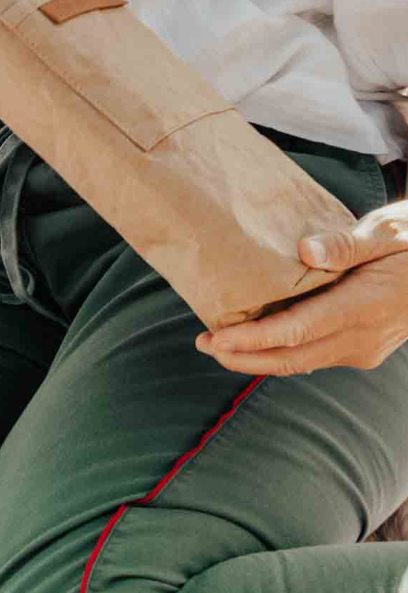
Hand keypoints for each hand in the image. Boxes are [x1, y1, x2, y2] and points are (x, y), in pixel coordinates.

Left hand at [195, 198, 407, 374]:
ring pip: (301, 360)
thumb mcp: (389, 231)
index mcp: (365, 307)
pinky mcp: (361, 347)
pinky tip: (254, 339)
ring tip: (217, 345)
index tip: (219, 339)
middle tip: (203, 344)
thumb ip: (347, 243)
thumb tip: (305, 250)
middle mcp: (362, 337)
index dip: (254, 340)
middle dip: (244, 356)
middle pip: (293, 357)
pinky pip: (313, 353)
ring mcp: (363, 347)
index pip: (298, 331)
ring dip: (259, 357)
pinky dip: (281, 350)